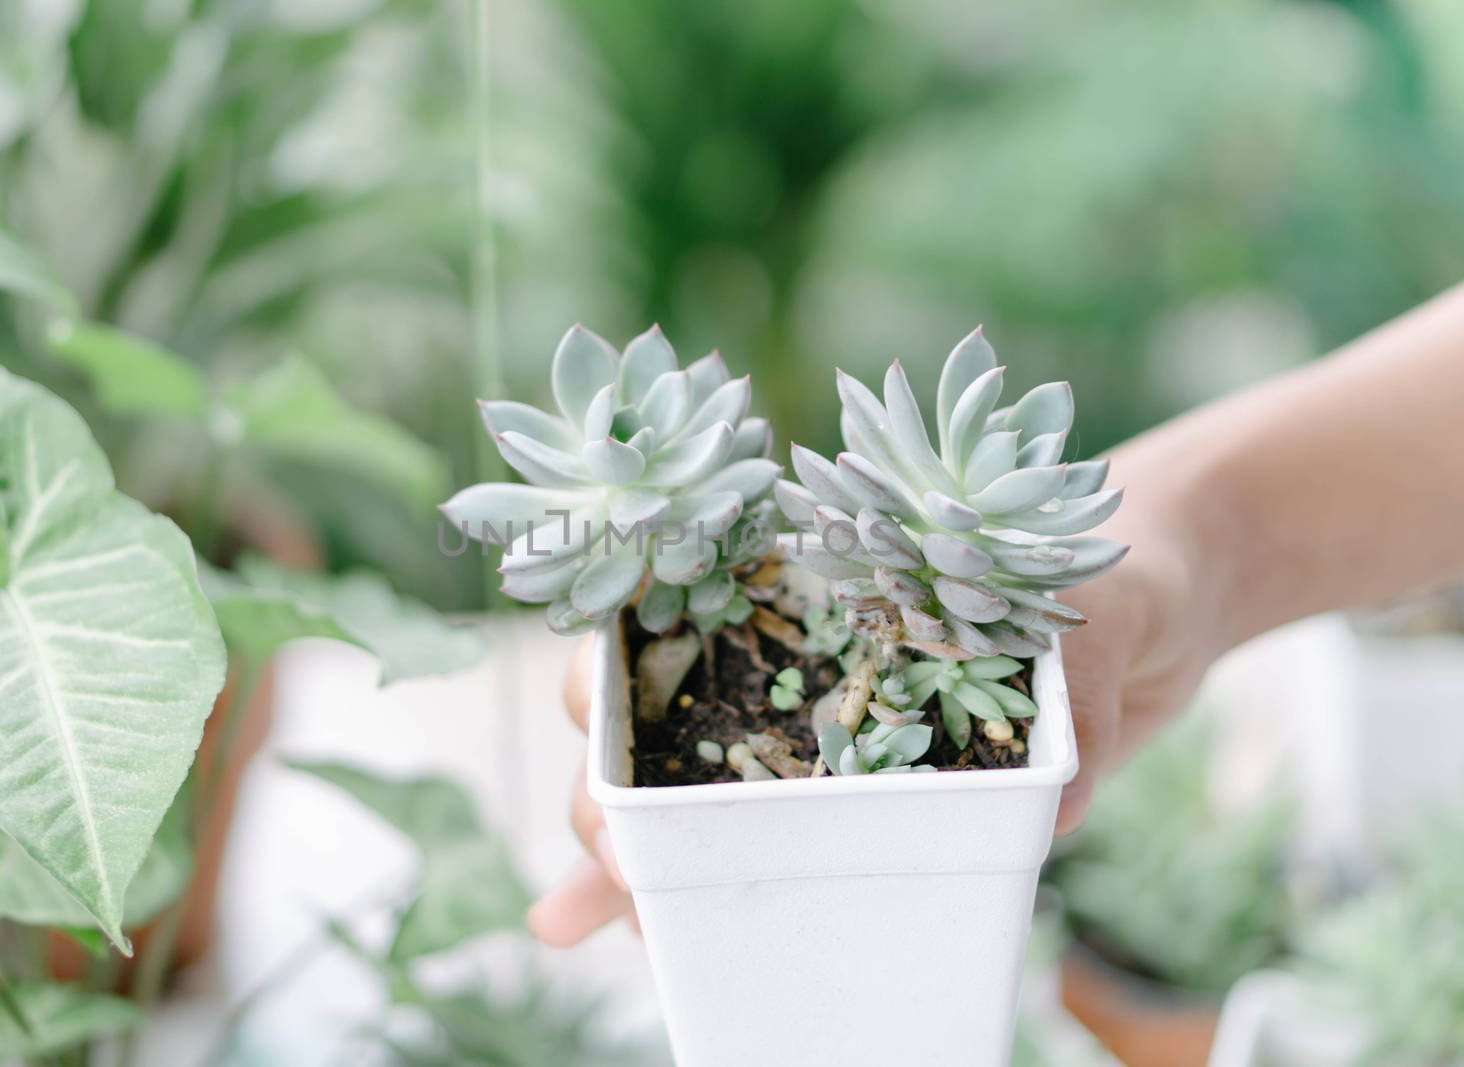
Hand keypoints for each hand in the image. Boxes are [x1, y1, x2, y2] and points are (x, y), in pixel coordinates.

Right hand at [527, 508, 1208, 943]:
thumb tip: (1055, 806)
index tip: (607, 736)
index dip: (619, 672)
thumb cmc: (1121, 557)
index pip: (676, 611)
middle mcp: (805, 652)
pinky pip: (790, 843)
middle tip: (620, 862)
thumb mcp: (1097, 609)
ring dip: (640, 858)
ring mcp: (834, 727)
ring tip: (604, 922)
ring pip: (702, 793)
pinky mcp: (880, 787)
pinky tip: (656, 938)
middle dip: (616, 791)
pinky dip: (714, 888)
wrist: (1175, 589)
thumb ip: (1072, 691)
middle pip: (666, 719)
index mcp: (822, 578)